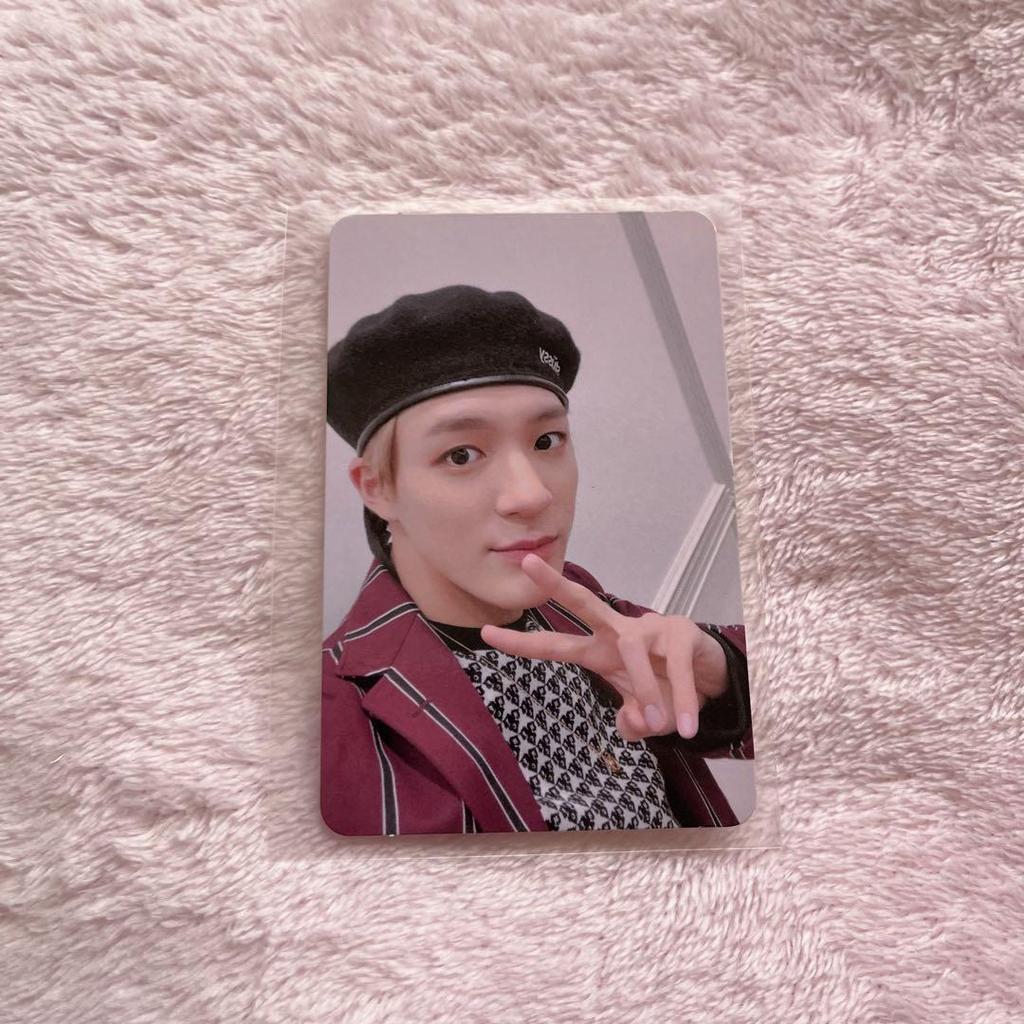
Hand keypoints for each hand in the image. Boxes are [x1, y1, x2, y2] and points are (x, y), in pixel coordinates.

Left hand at [480, 554, 727, 741]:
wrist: (711, 681)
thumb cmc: (664, 690)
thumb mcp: (643, 716)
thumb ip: (632, 722)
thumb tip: (632, 724)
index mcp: (599, 652)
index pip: (554, 646)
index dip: (521, 643)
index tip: (485, 633)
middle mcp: (618, 633)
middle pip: (582, 603)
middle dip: (553, 584)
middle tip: (526, 562)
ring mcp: (650, 629)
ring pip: (634, 651)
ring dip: (646, 691)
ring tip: (660, 723)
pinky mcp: (682, 633)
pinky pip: (676, 669)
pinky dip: (680, 700)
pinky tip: (686, 725)